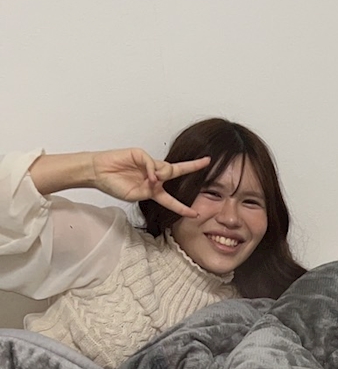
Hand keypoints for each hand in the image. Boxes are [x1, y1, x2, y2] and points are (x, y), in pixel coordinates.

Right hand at [89, 149, 210, 215]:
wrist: (98, 173)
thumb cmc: (114, 185)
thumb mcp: (134, 195)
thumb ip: (149, 190)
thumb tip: (159, 178)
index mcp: (153, 190)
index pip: (172, 200)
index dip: (183, 208)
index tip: (195, 214)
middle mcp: (154, 176)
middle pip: (177, 172)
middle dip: (192, 167)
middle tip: (207, 162)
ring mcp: (148, 164)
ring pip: (166, 168)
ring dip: (163, 175)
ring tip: (151, 181)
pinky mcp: (141, 154)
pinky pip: (152, 162)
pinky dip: (152, 169)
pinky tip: (149, 175)